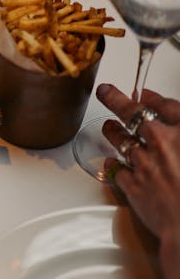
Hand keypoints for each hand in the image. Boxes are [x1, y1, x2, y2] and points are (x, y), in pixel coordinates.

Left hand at [96, 84, 179, 275]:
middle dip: (116, 100)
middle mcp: (162, 143)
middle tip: (106, 92)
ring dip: (113, 131)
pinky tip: (110, 162)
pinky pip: (117, 171)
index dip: (152, 98)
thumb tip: (178, 127)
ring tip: (108, 126)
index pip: (165, 105)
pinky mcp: (133, 186)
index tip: (143, 94)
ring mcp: (144, 163)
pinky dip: (113, 165)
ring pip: (121, 140)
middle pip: (133, 114)